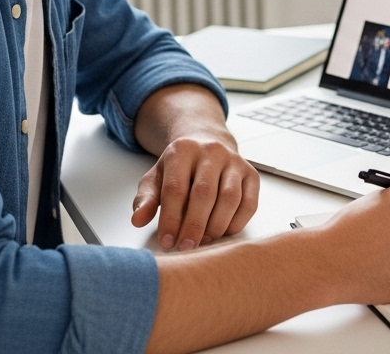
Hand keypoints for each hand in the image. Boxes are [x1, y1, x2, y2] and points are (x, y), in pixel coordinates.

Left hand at [131, 126, 259, 250]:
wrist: (206, 144)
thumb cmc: (179, 167)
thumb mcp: (156, 178)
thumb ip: (146, 199)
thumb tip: (138, 220)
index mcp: (183, 150)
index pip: (176, 188)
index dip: (170, 218)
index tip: (166, 240)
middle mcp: (211, 152)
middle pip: (204, 193)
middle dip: (194, 225)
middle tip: (186, 246)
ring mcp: (235, 162)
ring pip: (230, 198)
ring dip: (216, 225)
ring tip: (204, 240)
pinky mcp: (251, 174)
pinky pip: (249, 203)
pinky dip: (236, 223)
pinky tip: (222, 232)